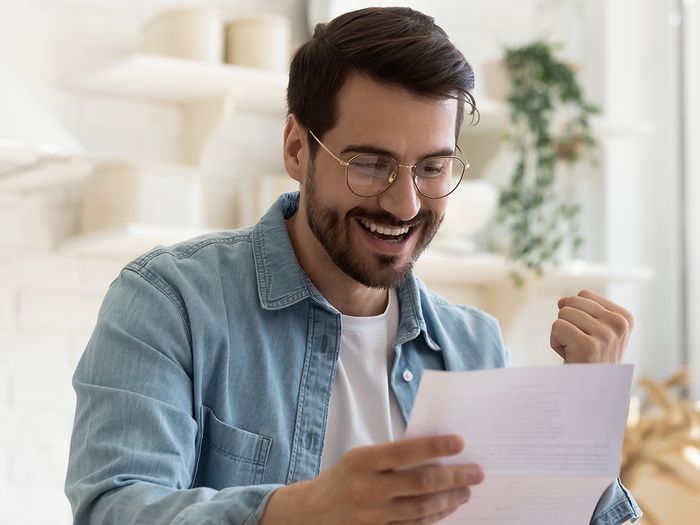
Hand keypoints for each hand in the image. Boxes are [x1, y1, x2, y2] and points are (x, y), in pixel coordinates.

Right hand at [259, 435, 483, 524]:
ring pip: (422, 509)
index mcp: (363, 461)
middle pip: (421, 483)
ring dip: (450, 499)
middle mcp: (368, 489)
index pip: (406, 452)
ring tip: (467, 491)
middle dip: (455, 477)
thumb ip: (393, 456)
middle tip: (477, 472)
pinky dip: (434, 517)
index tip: (460, 443)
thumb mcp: (361, 457)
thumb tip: (435, 453)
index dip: (436, 447)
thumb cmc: (343, 478)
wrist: (312, 513)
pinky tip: (448, 508)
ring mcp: (373, 516)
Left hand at [550, 289, 633, 362]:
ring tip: (575, 351)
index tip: (589, 336)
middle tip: (579, 345)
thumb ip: (580, 310)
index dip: (576, 315)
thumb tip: (561, 300)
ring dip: (561, 334)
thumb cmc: (590, 360)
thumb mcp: (593, 331)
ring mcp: (606, 335)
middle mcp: (619, 324)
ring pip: (563, 314)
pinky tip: (569, 356)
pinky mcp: (588, 346)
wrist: (593, 393)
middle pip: (571, 302)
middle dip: (567, 323)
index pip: (583, 295)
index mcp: (625, 317)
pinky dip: (555, 342)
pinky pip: (557, 327)